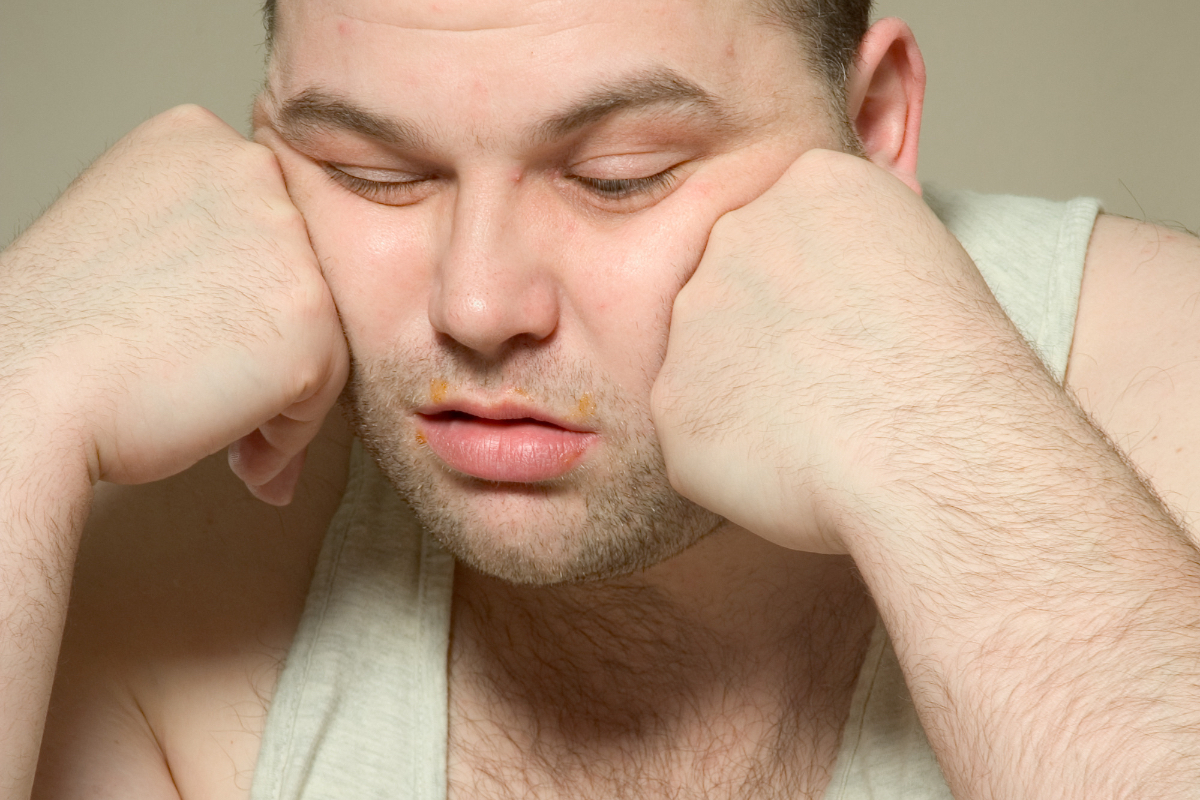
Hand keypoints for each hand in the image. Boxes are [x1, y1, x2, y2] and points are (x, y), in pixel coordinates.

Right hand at [0, 105, 348, 503]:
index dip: (243, 297)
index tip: (200, 338)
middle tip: (208, 387)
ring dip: (279, 394)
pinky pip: (327, 391)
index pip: (268, 227)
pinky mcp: (312, 316)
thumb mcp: (130, 235)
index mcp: (198, 140)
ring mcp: (290, 242)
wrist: (30, 391)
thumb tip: (271, 294)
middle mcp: (252, 172)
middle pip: (305, 276)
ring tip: (211, 421)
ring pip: (325, 333)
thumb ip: (209, 238)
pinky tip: (233, 450)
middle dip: (268, 344)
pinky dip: (286, 434)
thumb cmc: (62, 335)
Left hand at [652, 149, 1042, 551]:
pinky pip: (692, 432)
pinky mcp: (670, 399)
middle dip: (770, 339)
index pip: (785, 233)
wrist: (939, 449)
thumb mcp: (923, 254)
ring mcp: (692, 316)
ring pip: (706, 363)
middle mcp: (733, 234)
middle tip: (832, 384)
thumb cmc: (954, 368)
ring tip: (817, 428)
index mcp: (805, 184)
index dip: (820, 296)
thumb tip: (822, 273)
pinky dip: (730, 456)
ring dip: (746, 397)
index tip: (856, 331)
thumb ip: (850, 244)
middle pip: (733, 290)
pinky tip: (788, 466)